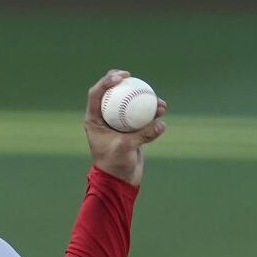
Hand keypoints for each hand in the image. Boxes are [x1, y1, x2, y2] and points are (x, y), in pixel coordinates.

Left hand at [84, 69, 167, 186]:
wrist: (120, 179)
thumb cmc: (115, 165)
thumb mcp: (126, 148)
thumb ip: (142, 135)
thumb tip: (161, 124)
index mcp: (94, 120)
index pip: (96, 94)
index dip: (106, 81)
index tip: (122, 77)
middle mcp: (104, 118)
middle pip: (112, 93)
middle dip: (123, 82)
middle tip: (133, 77)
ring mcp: (118, 122)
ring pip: (129, 102)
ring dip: (142, 98)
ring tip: (157, 100)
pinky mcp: (130, 128)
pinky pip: (140, 114)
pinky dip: (150, 111)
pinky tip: (162, 109)